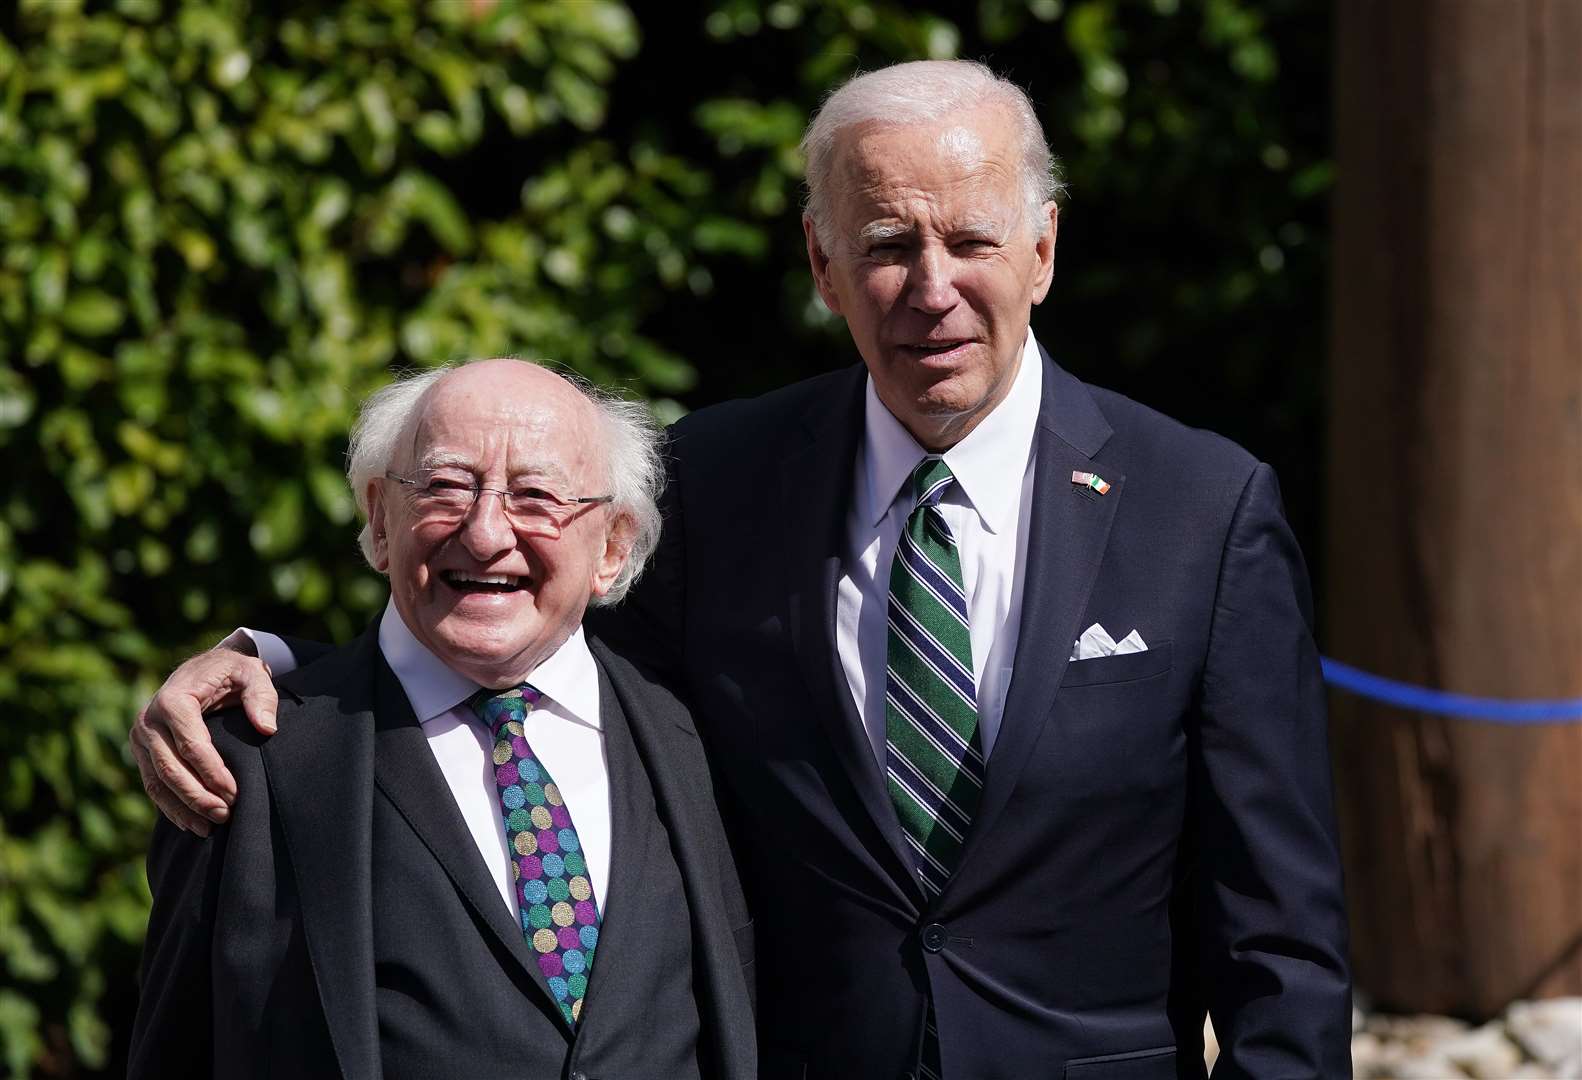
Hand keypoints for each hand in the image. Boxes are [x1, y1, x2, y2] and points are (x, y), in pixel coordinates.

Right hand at [129, 647, 280, 835]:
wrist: (202, 668)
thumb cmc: (231, 672)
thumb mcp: (251, 674)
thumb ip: (262, 697)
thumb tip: (267, 728)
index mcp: (173, 700)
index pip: (191, 745)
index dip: (213, 773)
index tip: (235, 794)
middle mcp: (148, 720)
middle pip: (171, 769)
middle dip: (198, 797)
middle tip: (225, 816)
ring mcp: (141, 738)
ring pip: (157, 782)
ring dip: (183, 808)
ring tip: (209, 828)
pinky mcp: (141, 751)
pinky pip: (152, 784)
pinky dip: (169, 806)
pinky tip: (190, 823)